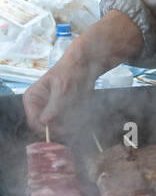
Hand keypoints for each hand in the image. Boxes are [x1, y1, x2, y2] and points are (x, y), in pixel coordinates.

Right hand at [22, 10, 143, 134]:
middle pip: (45, 127)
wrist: (84, 64)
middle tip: (74, 126)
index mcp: (31, 98)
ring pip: (56, 126)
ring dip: (69, 124)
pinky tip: (81, 110)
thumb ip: (54, 105)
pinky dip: (74, 120)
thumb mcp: (62, 88)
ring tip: (79, 112)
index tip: (62, 130)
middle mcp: (37, 106)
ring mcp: (49, 110)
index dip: (47, 128)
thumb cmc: (70, 71)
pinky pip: (66, 123)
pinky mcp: (61, 112)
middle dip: (59, 127)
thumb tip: (45, 121)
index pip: (33, 121)